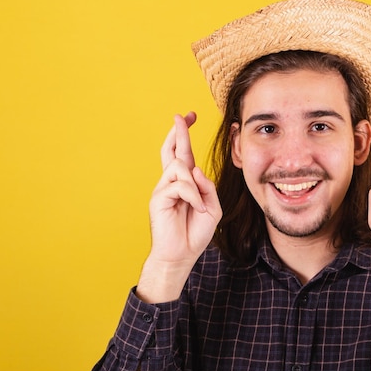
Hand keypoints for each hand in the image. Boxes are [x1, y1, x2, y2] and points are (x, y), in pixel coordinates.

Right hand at [137, 112, 221, 302]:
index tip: (189, 116)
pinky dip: (192, 195)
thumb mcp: (212, 206)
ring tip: (200, 206)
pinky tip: (195, 208)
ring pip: (180, 167)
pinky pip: (179, 185)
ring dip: (195, 185)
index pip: (183, 153)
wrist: (182, 254)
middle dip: (179, 131)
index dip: (184, 134)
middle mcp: (172, 181)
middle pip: (172, 150)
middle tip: (183, 115)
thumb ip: (207, 186)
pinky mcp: (158, 198)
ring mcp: (163, 189)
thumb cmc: (196, 231)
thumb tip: (195, 169)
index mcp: (185, 182)